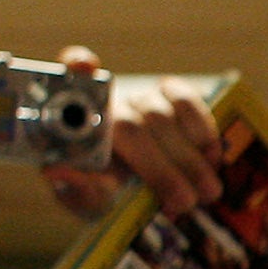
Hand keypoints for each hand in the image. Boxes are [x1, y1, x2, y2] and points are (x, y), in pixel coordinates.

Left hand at [42, 47, 224, 218]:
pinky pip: (188, 103)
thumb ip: (79, 191)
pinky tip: (211, 160)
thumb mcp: (90, 202)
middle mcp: (107, 105)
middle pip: (129, 126)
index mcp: (75, 128)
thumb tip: (56, 171)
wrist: (142, 192)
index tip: (87, 67)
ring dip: (188, 160)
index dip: (77, 65)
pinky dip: (203, 135)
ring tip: (206, 192)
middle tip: (184, 202)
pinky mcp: (172, 96)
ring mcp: (140, 98)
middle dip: (160, 167)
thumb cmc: (108, 194)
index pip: (67, 84)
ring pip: (162, 118)